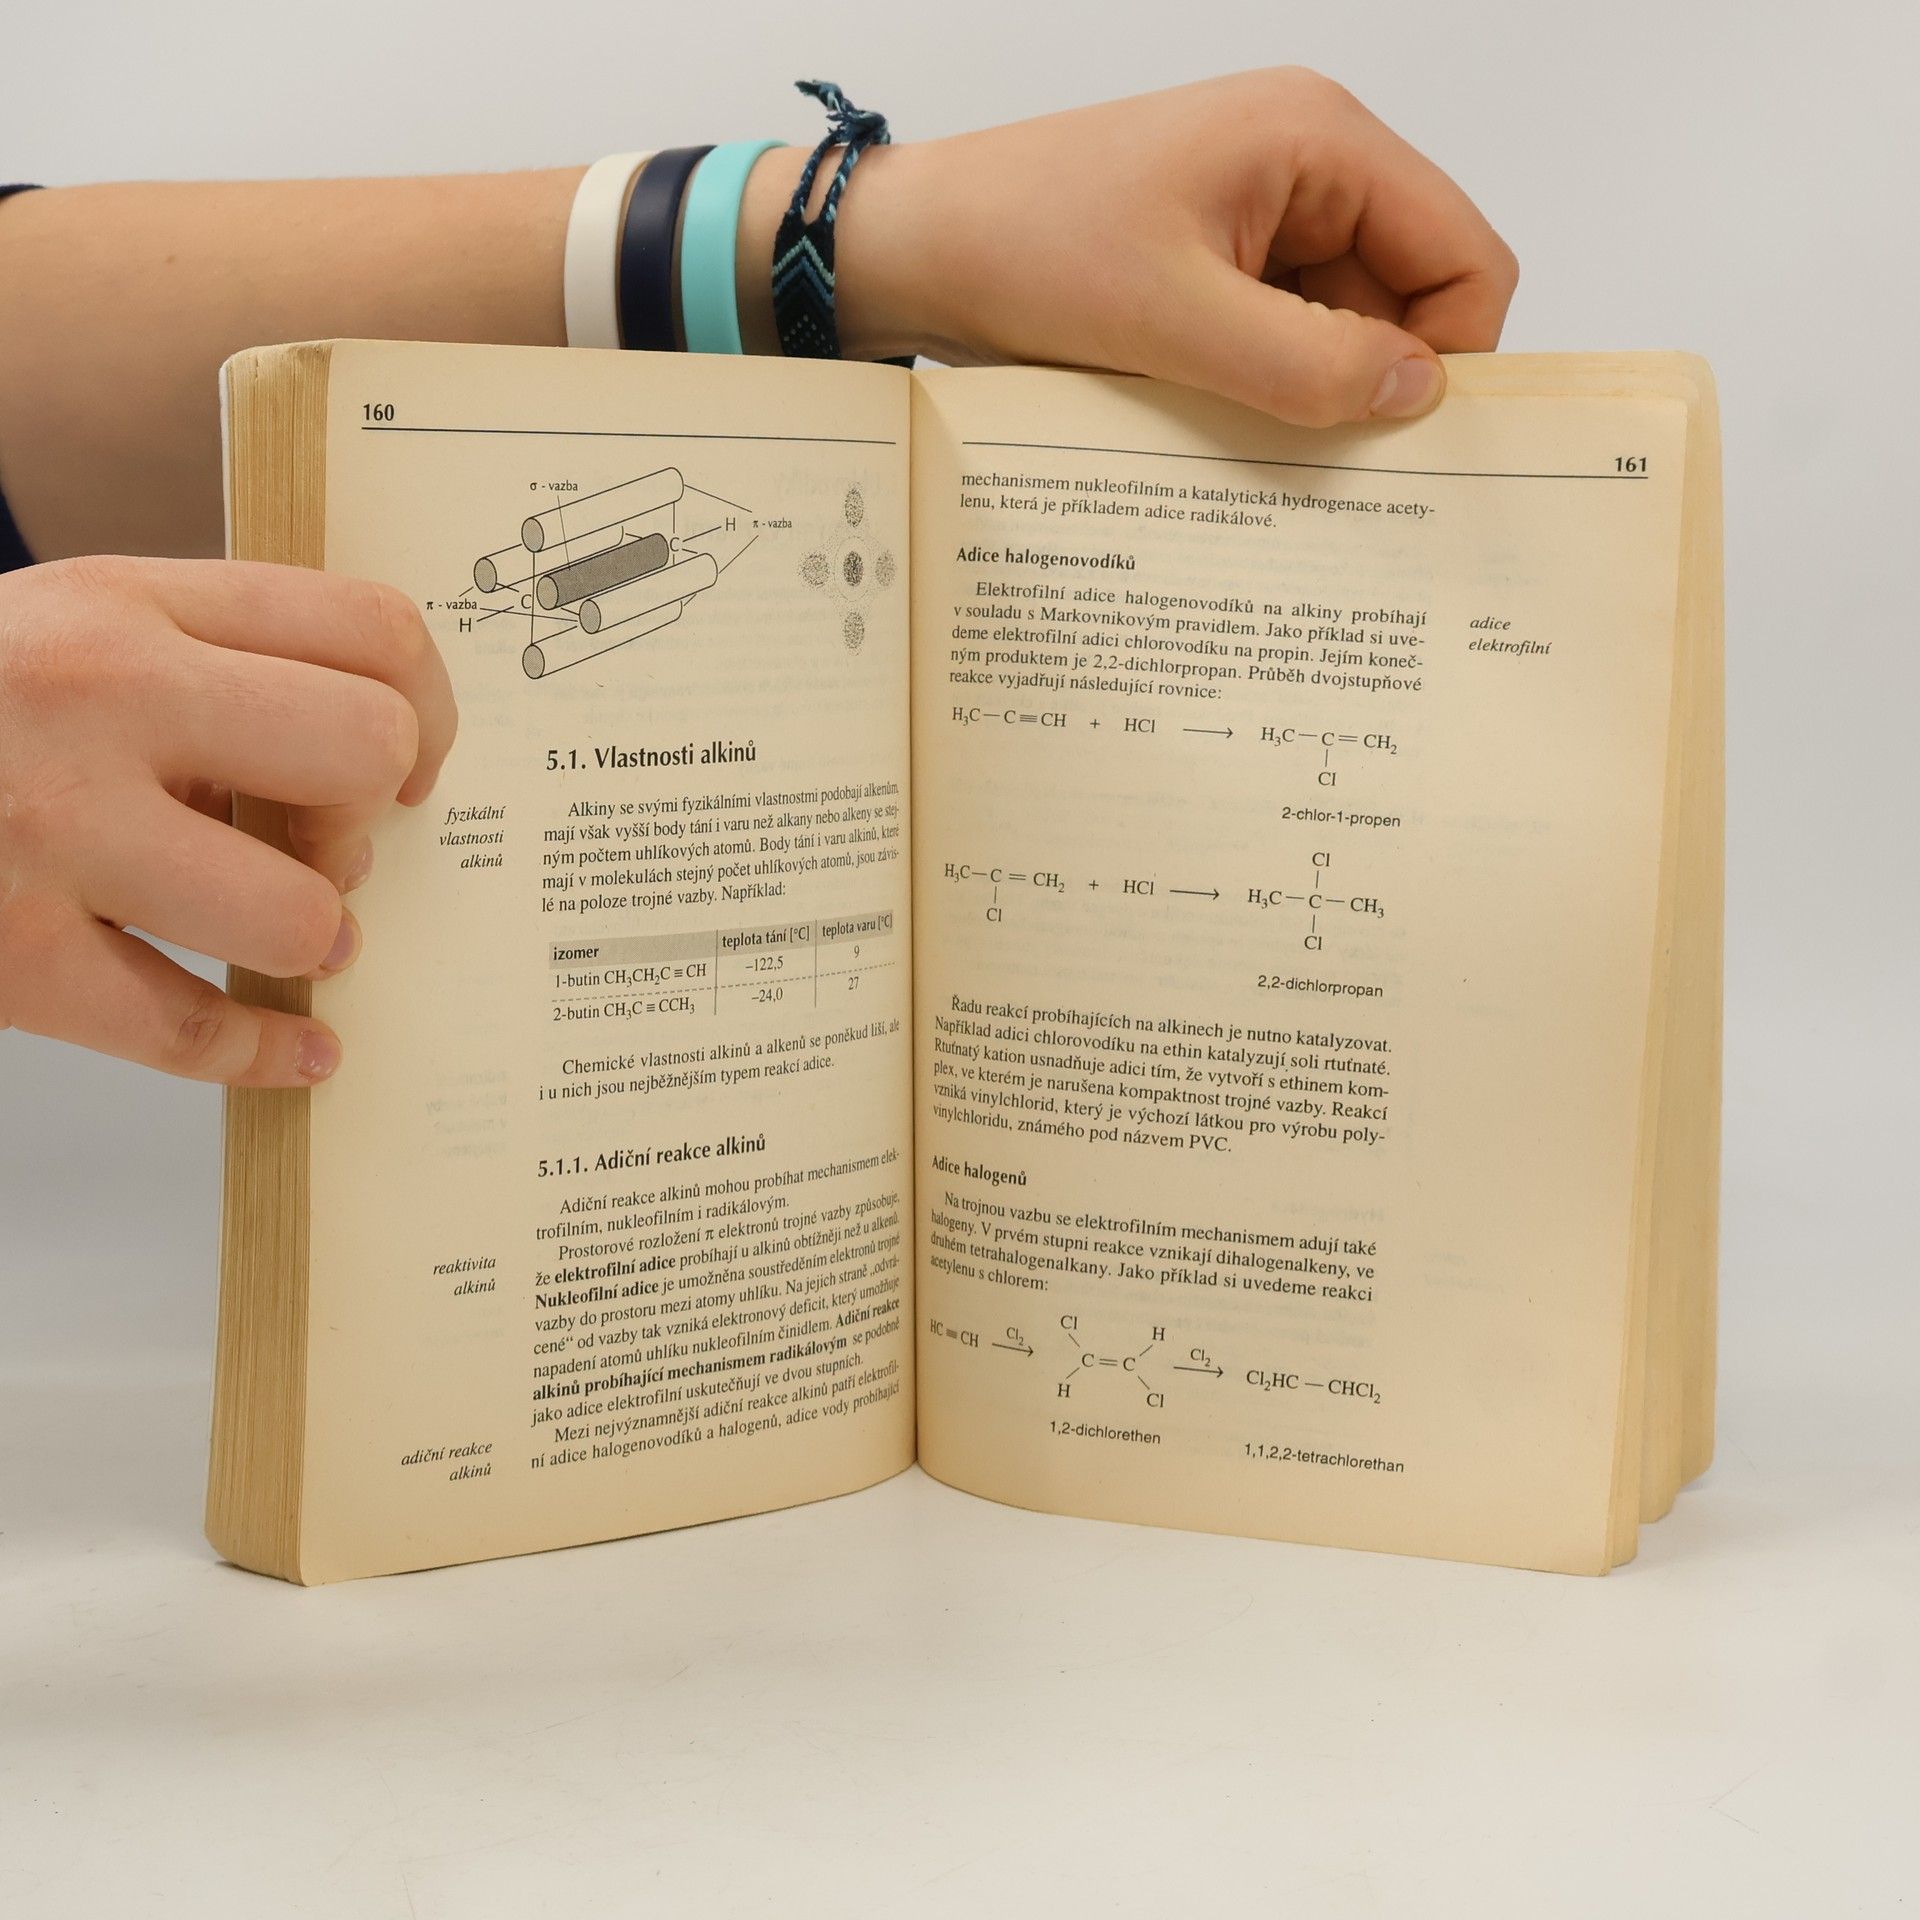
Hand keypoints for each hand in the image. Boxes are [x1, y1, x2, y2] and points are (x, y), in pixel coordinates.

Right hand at [0, 555, 455, 1084]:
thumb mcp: (68, 631)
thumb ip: (206, 665)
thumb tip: (373, 754)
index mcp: (123, 603)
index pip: (367, 629)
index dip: (428, 708)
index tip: (412, 762)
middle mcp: (94, 700)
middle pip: (362, 752)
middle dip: (371, 815)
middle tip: (331, 838)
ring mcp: (47, 832)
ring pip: (300, 912)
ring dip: (317, 935)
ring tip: (289, 927)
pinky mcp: (8, 959)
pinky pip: (190, 1032)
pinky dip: (264, 1054)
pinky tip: (302, 1051)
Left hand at [835, 68, 1518, 424]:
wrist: (917, 245)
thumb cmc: (1027, 247)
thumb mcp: (1176, 321)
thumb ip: (1309, 363)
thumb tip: (1420, 397)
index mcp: (1321, 140)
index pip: (1462, 254)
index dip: (1451, 354)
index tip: (1397, 440)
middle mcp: (1308, 163)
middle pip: (1408, 295)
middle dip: (1371, 379)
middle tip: (1316, 458)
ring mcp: (1263, 212)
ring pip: (1344, 326)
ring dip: (1310, 388)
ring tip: (1241, 430)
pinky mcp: (1220, 258)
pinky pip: (1284, 332)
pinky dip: (1267, 383)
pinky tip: (1217, 415)